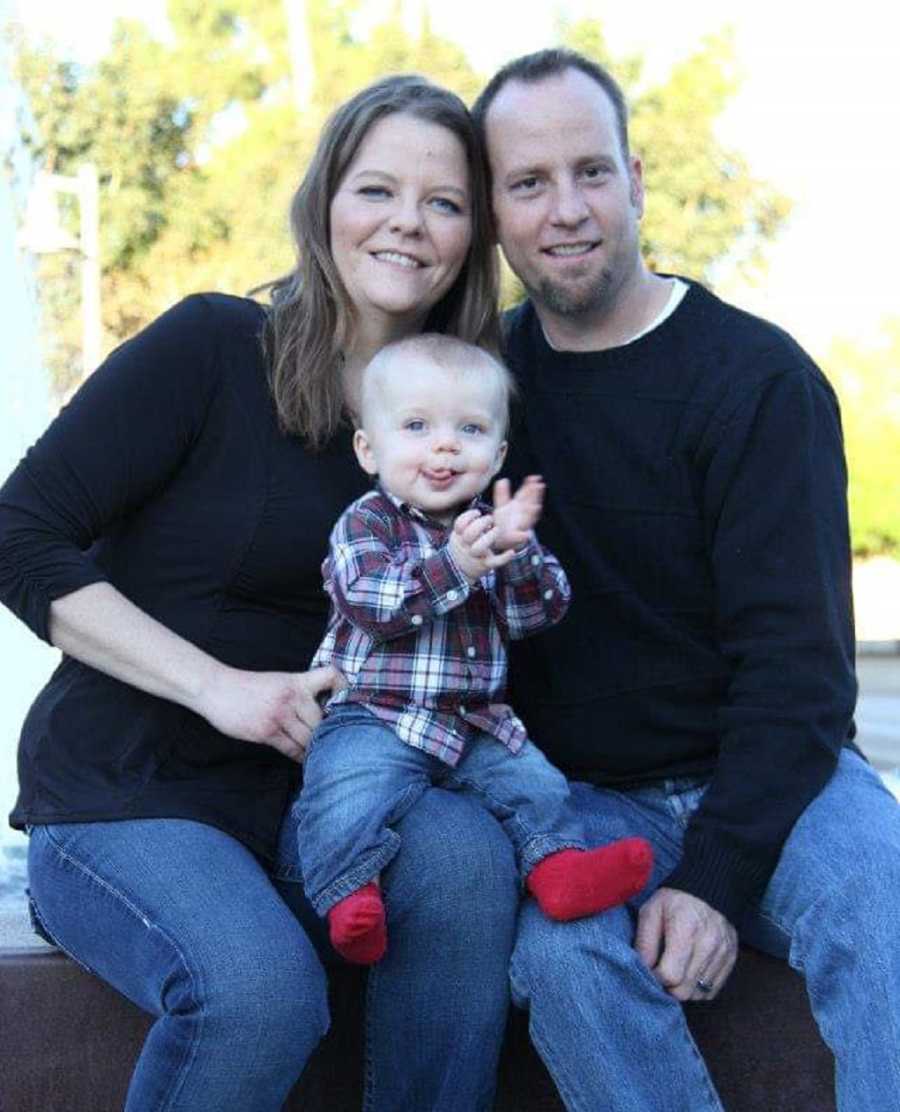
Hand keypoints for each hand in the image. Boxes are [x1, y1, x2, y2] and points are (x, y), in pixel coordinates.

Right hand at [196, 664, 345, 762]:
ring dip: (316, 748)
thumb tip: (320, 712)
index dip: (343, 688)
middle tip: (337, 743)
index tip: (348, 701)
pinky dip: (301, 757)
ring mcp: (280, 715)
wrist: (216, 689)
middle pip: (322, 719)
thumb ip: (298, 693)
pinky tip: (305, 760)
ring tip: (323, 756)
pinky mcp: (267, 732)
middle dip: (330, 732)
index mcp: (296, 681)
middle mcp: (292, 697)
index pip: (331, 677)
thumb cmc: (247, 686)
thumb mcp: (278, 680)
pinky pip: (292, 749)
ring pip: (310, 737)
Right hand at [448, 508, 518, 581]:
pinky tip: (511, 552)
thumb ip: (466, 525)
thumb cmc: (463, 548)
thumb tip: (479, 511)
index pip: (460, 524)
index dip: (469, 516)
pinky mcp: (485, 565)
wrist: (458, 571)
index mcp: (459, 537)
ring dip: (490, 537)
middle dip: (481, 523)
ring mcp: (475, 557)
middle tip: (490, 519)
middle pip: (470, 534)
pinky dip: (504, 557)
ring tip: (497, 529)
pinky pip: (494, 562)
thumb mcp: (459, 536)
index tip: (478, 513)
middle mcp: (465, 547)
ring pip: (479, 548)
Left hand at [490, 475, 544, 552]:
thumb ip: (501, 494)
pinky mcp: (517, 537)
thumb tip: (502, 479)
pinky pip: (521, 537)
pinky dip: (523, 536)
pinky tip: (525, 535)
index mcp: (519, 506)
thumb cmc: (504, 521)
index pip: (526, 494)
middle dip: (535, 496)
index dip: (530, 486)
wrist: (502, 538)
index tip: (534, 478)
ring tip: (535, 507)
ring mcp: (521, 525)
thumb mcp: (502, 506)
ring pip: (529, 519)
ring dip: (532, 513)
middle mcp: (523, 514)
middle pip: (530, 503)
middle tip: (539, 486)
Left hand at [634, 887, 737, 1001]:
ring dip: (683, 989)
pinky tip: (690, 973)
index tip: (651, 969)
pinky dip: (698, 988)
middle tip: (661, 974)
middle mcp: (708, 945)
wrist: (709, 888)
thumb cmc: (674, 901)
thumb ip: (645, 943)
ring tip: (676, 972)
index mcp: (685, 930)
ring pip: (699, 994)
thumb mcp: (651, 912)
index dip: (655, 978)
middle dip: (668, 988)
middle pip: (685, 990)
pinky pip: (712, 991)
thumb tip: (643, 971)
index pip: (670, 975)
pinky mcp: (731, 960)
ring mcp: (722, 954)